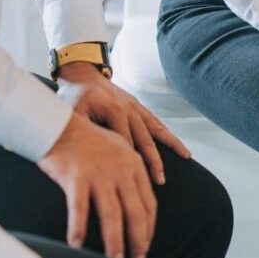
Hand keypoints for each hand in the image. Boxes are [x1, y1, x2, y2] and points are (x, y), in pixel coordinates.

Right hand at [37, 113, 155, 257]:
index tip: (146, 247)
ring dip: (115, 243)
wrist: (62, 126)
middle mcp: (122, 171)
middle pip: (135, 212)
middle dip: (138, 241)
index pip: (149, 203)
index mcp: (135, 165)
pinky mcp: (77, 178)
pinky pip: (80, 209)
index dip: (149, 228)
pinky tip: (78, 247)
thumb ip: (131, 173)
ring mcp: (100, 175)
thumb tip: (138, 201)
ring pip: (112, 216)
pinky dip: (79, 230)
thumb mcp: (120, 151)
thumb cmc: (89, 142)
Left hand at [57, 63, 190, 184]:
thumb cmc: (74, 96)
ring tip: (186, 157)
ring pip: (156, 130)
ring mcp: (137, 107)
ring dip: (170, 145)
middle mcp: (130, 109)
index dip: (130, 162)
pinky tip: (179, 144)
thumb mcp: (72, 113)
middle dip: (154, 161)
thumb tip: (87, 155)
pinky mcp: (138, 107)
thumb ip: (84, 132)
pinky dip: (168, 134)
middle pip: (145, 139)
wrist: (83, 75)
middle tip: (160, 180)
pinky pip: (156, 122)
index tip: (136, 182)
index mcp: (115, 110)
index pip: (126, 142)